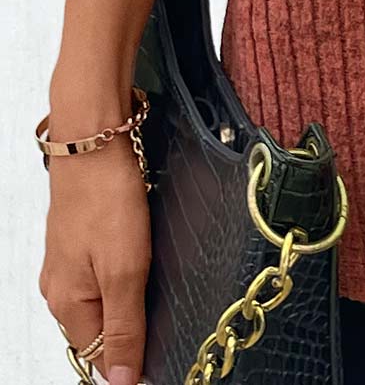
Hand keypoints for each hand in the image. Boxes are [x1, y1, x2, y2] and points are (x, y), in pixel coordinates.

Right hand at [39, 91, 150, 384]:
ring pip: (104, 299)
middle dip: (134, 329)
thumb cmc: (107, 199)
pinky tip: (142, 258)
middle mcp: (61, 288)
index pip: (101, 356)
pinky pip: (104, 272)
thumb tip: (121, 382)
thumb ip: (124, 327)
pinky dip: (124, 273)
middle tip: (168, 309)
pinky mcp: (82, 237)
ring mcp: (69, 262)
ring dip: (131, 300)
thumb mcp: (124, 270)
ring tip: (157, 281)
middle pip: (101, 330)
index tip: (168, 351)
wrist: (95, 139)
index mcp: (67, 304)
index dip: (135, 358)